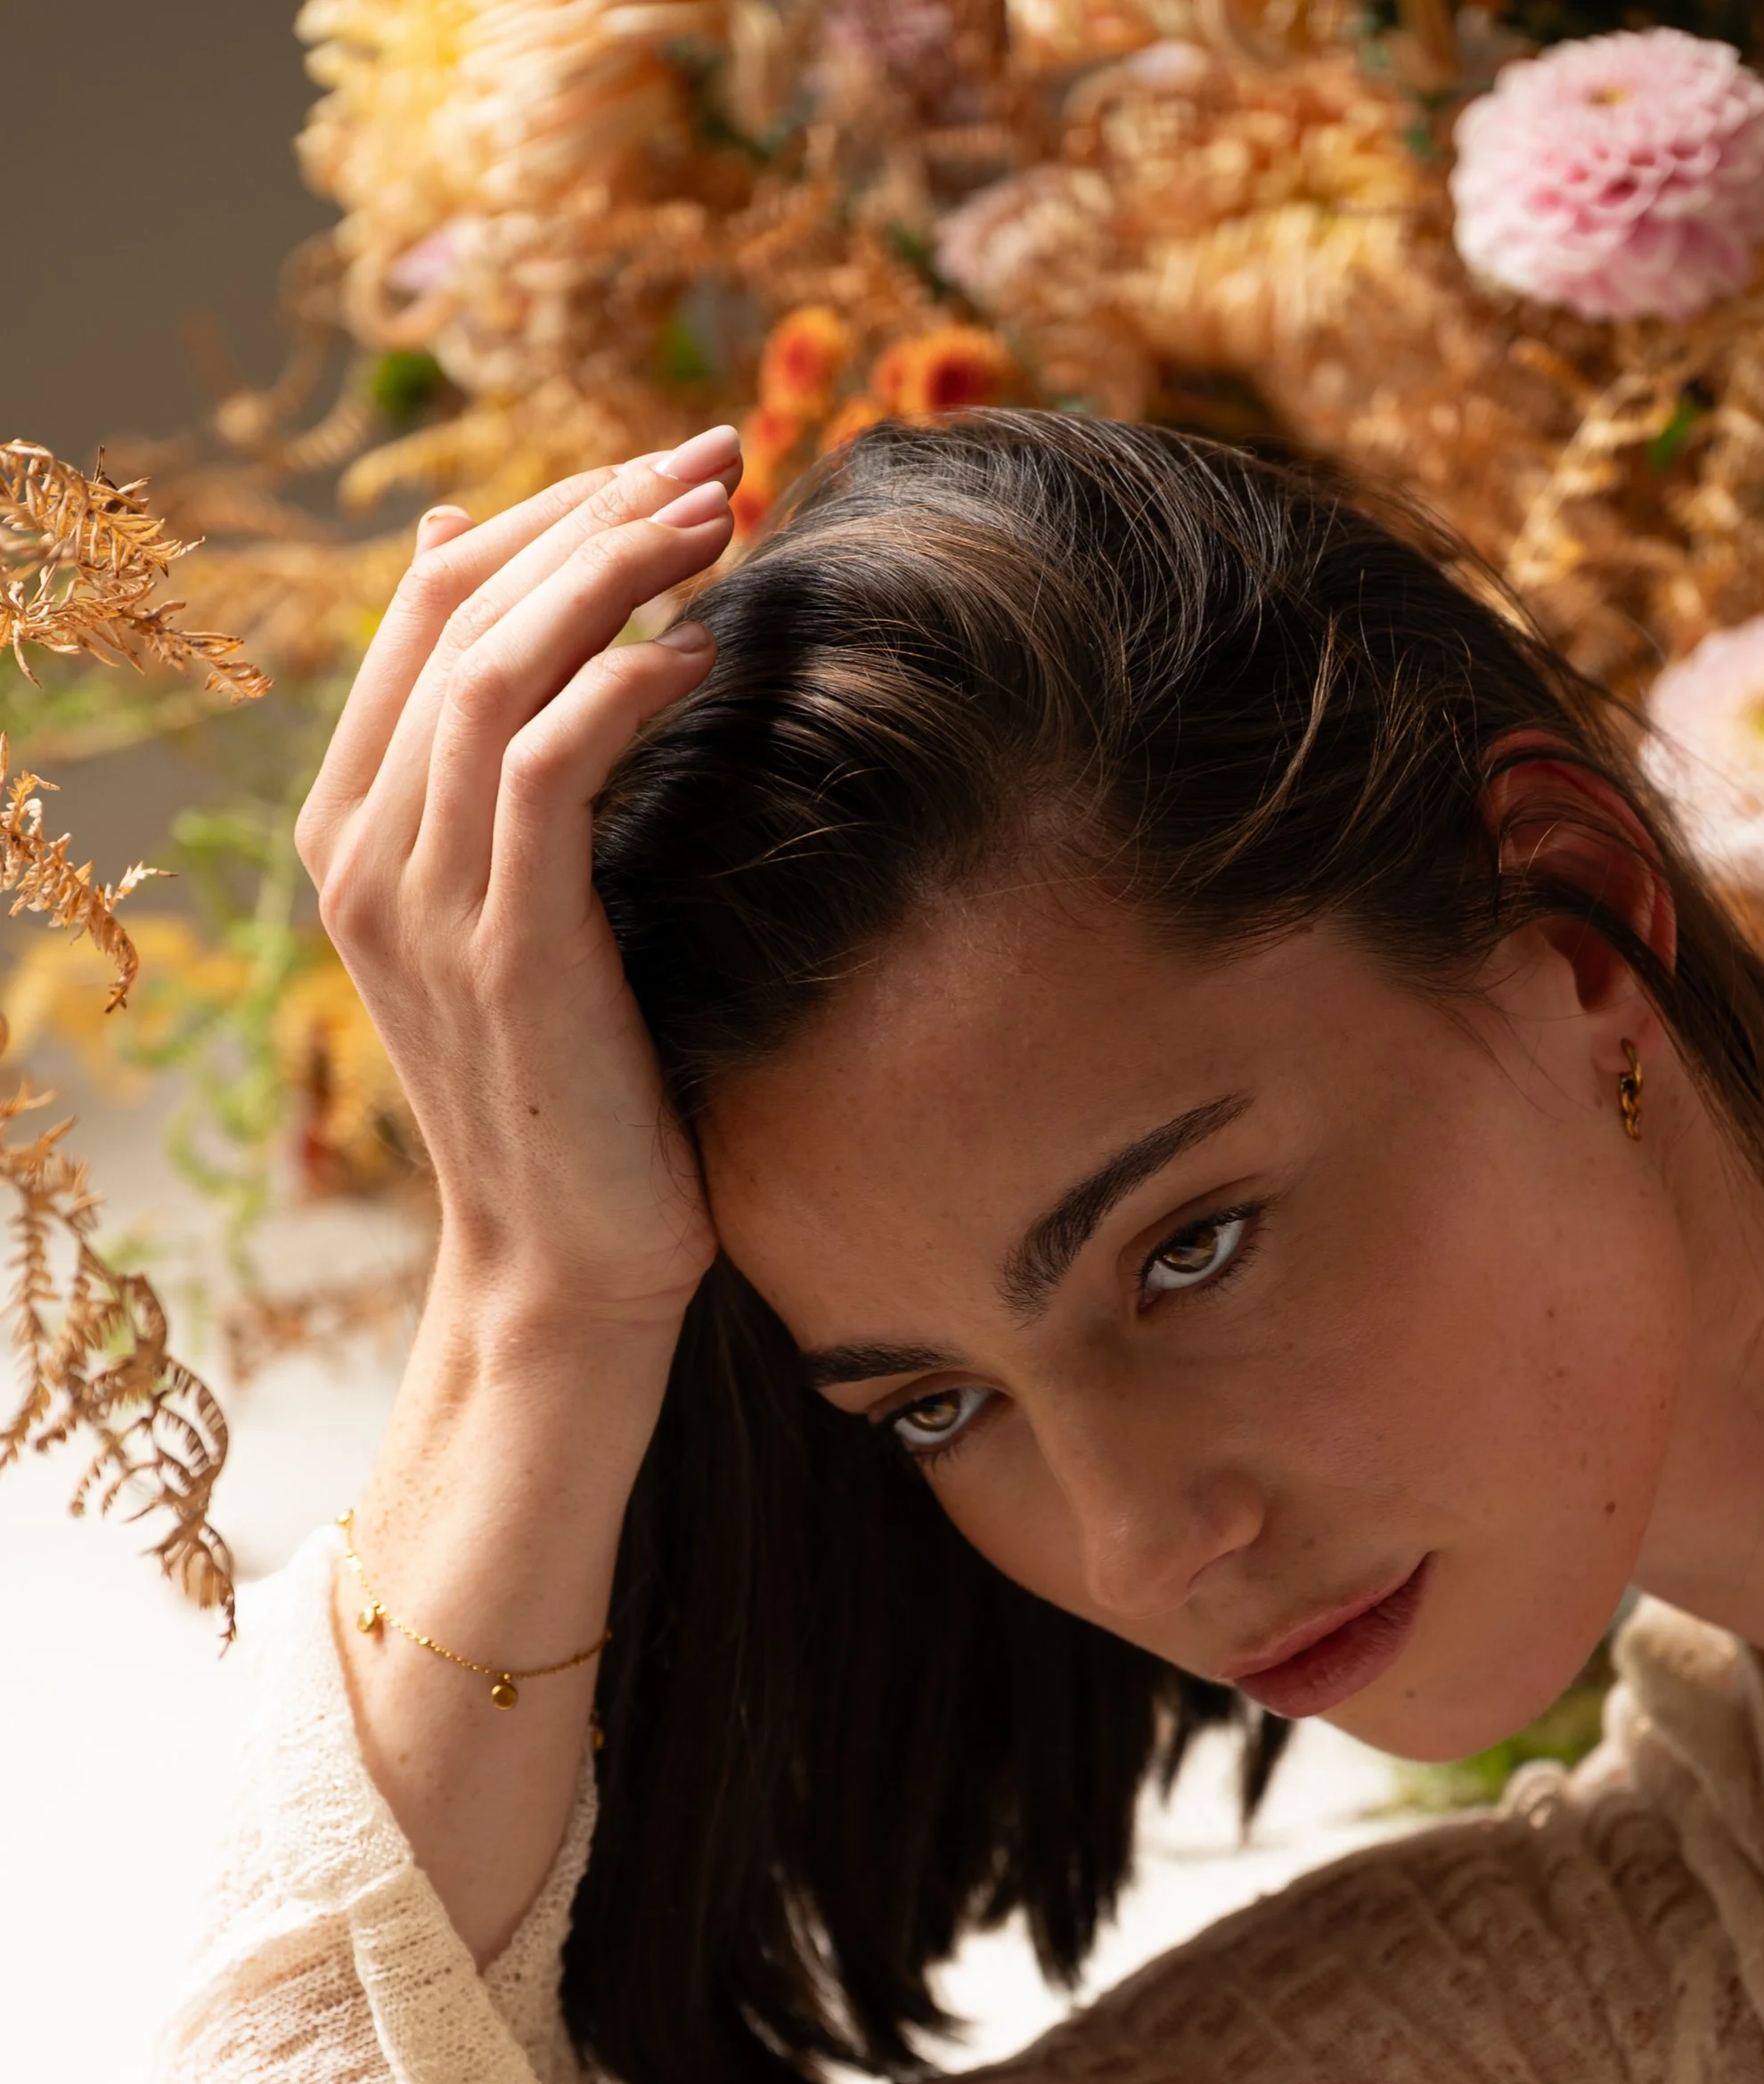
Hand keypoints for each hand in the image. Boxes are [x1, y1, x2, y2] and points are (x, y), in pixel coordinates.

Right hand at [295, 425, 741, 1333]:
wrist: (572, 1268)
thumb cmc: (586, 1091)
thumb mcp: (539, 918)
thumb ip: (522, 785)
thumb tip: (549, 625)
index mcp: (356, 828)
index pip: (427, 604)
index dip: (545, 514)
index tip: (665, 472)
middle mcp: (364, 852)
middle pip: (456, 606)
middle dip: (593, 511)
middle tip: (720, 453)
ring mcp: (423, 903)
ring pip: (494, 668)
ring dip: (616, 569)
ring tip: (725, 515)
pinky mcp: (506, 951)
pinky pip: (543, 769)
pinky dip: (620, 687)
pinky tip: (703, 653)